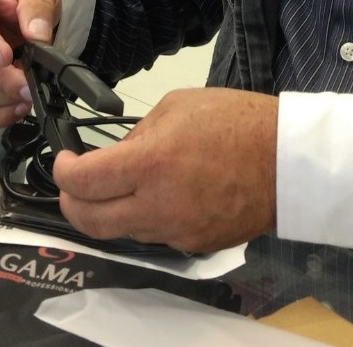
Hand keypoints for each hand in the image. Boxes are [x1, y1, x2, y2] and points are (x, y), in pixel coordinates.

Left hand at [52, 88, 276, 253]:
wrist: (289, 161)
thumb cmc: (236, 122)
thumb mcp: (177, 107)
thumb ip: (138, 135)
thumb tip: (117, 157)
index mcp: (150, 165)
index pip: (82, 183)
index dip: (63, 172)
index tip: (66, 160)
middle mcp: (157, 207)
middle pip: (89, 222)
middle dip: (70, 202)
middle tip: (73, 184)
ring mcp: (176, 232)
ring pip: (120, 232)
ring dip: (109, 210)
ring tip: (120, 185)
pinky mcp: (194, 245)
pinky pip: (154, 235)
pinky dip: (145, 217)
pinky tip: (159, 195)